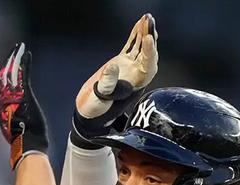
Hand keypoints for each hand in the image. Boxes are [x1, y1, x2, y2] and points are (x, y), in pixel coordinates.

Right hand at [0, 43, 48, 168]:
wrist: (27, 145)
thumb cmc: (24, 143)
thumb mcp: (15, 131)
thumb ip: (11, 123)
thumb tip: (12, 126)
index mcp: (1, 108)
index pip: (1, 88)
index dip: (4, 76)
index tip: (6, 67)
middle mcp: (4, 100)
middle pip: (4, 76)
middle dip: (8, 62)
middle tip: (13, 51)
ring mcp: (13, 96)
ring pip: (12, 73)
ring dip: (15, 58)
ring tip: (19, 48)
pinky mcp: (24, 95)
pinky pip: (23, 75)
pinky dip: (25, 63)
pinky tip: (26, 53)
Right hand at [72, 13, 157, 147]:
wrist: (90, 111)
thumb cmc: (96, 108)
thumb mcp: (100, 97)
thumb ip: (107, 84)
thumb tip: (113, 66)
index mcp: (135, 84)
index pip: (147, 65)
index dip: (149, 52)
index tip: (148, 38)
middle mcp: (136, 75)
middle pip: (148, 54)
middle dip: (150, 38)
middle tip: (149, 22)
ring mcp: (130, 67)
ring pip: (141, 48)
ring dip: (144, 33)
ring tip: (146, 19)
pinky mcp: (122, 63)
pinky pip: (132, 46)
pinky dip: (136, 35)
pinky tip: (139, 25)